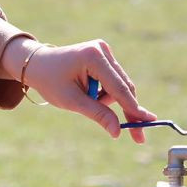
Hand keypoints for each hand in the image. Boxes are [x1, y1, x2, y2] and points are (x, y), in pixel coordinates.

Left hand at [5, 38, 158, 142]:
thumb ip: (97, 114)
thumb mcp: (72, 101)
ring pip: (119, 86)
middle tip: (137, 137)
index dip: (133, 108)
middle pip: (123, 87)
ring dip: (107, 100)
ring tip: (83, 99)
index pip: (117, 88)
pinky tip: (88, 93)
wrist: (37, 65)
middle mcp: (102, 50)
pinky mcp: (103, 56)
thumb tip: (118, 131)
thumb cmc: (50, 82)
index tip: (149, 121)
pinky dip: (105, 93)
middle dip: (127, 110)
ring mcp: (104, 51)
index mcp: (93, 56)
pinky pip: (113, 81)